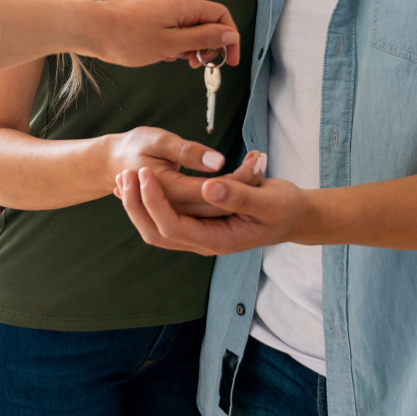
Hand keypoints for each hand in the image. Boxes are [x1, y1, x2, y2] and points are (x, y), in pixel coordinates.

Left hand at [80, 0, 240, 68]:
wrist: (90, 28)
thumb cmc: (127, 38)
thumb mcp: (171, 43)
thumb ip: (203, 39)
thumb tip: (230, 34)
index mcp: (184, 5)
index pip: (221, 16)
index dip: (229, 39)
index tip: (228, 62)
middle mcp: (174, 1)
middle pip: (205, 21)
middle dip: (207, 45)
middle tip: (195, 65)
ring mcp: (159, 6)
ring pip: (187, 26)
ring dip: (188, 46)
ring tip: (173, 59)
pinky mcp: (147, 14)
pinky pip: (170, 27)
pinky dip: (172, 42)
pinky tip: (160, 54)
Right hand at [104, 131, 258, 216]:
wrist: (111, 161)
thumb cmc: (134, 145)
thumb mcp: (158, 139)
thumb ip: (188, 151)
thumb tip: (219, 162)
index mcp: (169, 189)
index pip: (213, 191)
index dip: (237, 179)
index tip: (256, 160)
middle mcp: (175, 208)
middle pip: (218, 205)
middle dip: (243, 184)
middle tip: (260, 162)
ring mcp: (177, 215)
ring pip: (215, 209)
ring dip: (237, 188)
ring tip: (256, 165)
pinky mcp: (180, 214)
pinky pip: (207, 208)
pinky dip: (224, 193)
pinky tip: (240, 178)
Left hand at [118, 163, 310, 254]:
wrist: (293, 216)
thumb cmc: (285, 207)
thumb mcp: (268, 199)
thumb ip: (239, 195)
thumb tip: (208, 188)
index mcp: (219, 240)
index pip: (173, 227)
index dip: (154, 202)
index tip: (144, 172)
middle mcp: (204, 243)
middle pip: (156, 233)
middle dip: (136, 205)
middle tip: (124, 173)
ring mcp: (199, 237)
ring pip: (155, 230)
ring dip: (136, 205)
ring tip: (123, 177)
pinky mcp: (197, 226)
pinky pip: (164, 220)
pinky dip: (147, 204)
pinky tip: (137, 184)